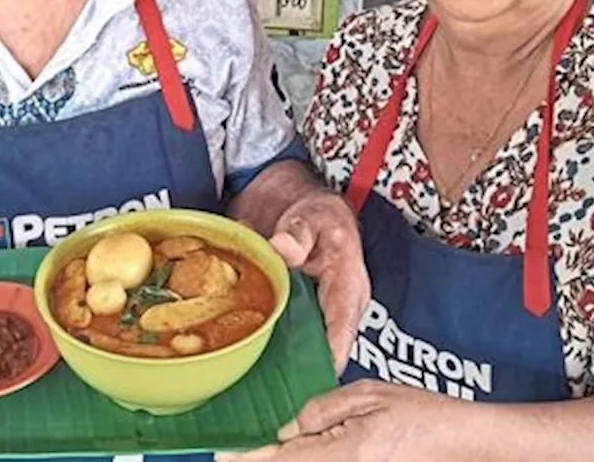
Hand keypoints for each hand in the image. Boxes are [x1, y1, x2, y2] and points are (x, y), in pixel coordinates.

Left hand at [220, 381, 461, 461]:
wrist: (463, 442)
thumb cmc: (423, 415)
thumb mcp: (369, 395)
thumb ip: (324, 409)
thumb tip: (289, 427)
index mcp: (345, 452)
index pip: (284, 459)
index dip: (249, 458)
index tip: (222, 455)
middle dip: (266, 460)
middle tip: (237, 453)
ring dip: (287, 459)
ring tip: (265, 449)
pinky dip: (307, 459)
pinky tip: (297, 450)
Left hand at [266, 191, 369, 374]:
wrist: (295, 206)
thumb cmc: (316, 214)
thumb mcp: (311, 216)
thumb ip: (298, 233)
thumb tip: (284, 248)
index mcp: (348, 284)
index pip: (343, 325)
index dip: (332, 352)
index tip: (318, 372)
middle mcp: (336, 306)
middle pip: (325, 346)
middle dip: (304, 366)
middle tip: (280, 386)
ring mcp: (316, 313)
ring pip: (303, 345)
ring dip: (282, 359)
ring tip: (259, 378)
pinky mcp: (296, 314)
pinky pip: (284, 336)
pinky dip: (266, 344)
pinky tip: (245, 354)